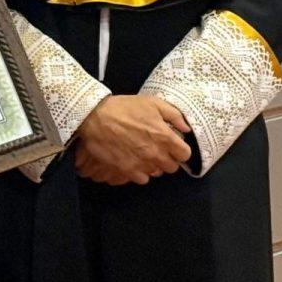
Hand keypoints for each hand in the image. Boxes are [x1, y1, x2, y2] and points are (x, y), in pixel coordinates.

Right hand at [74, 94, 190, 185]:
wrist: (94, 116)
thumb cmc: (123, 108)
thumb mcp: (151, 103)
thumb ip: (174, 115)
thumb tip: (186, 129)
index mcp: (165, 137)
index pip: (185, 155)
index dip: (179, 149)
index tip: (171, 145)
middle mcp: (156, 153)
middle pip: (172, 167)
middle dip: (166, 158)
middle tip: (156, 148)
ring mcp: (142, 164)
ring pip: (157, 173)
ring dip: (153, 165)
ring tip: (142, 153)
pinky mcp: (127, 170)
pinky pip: (142, 179)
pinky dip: (140, 171)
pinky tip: (133, 160)